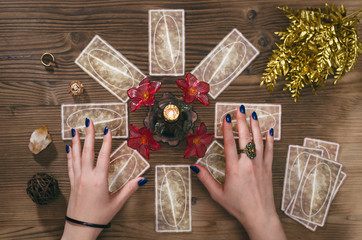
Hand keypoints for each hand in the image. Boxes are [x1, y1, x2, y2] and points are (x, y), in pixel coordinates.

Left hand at [62, 119, 146, 239]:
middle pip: (87, 151)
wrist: (80, 228)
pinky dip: (70, 155)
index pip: (103, 156)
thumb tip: (142, 179)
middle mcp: (86, 177)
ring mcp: (77, 179)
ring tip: (75, 130)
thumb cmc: (98, 217)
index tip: (107, 129)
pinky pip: (70, 165)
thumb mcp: (117, 203)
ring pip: (76, 156)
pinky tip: (69, 148)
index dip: (106, 141)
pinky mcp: (72, 183)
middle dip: (88, 135)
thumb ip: (130, 189)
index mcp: (99, 180)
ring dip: (76, 142)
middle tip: (88, 122)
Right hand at [192, 106, 285, 239]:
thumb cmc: (238, 206)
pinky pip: (270, 150)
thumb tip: (194, 166)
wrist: (259, 215)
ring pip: (258, 140)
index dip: (227, 128)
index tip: (226, 117)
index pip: (229, 143)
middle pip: (244, 137)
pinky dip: (270, 139)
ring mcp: (260, 164)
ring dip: (255, 125)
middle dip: (242, 121)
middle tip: (240, 108)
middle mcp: (248, 163)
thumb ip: (205, 178)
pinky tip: (269, 130)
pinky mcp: (268, 168)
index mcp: (234, 168)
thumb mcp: (217, 193)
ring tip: (253, 113)